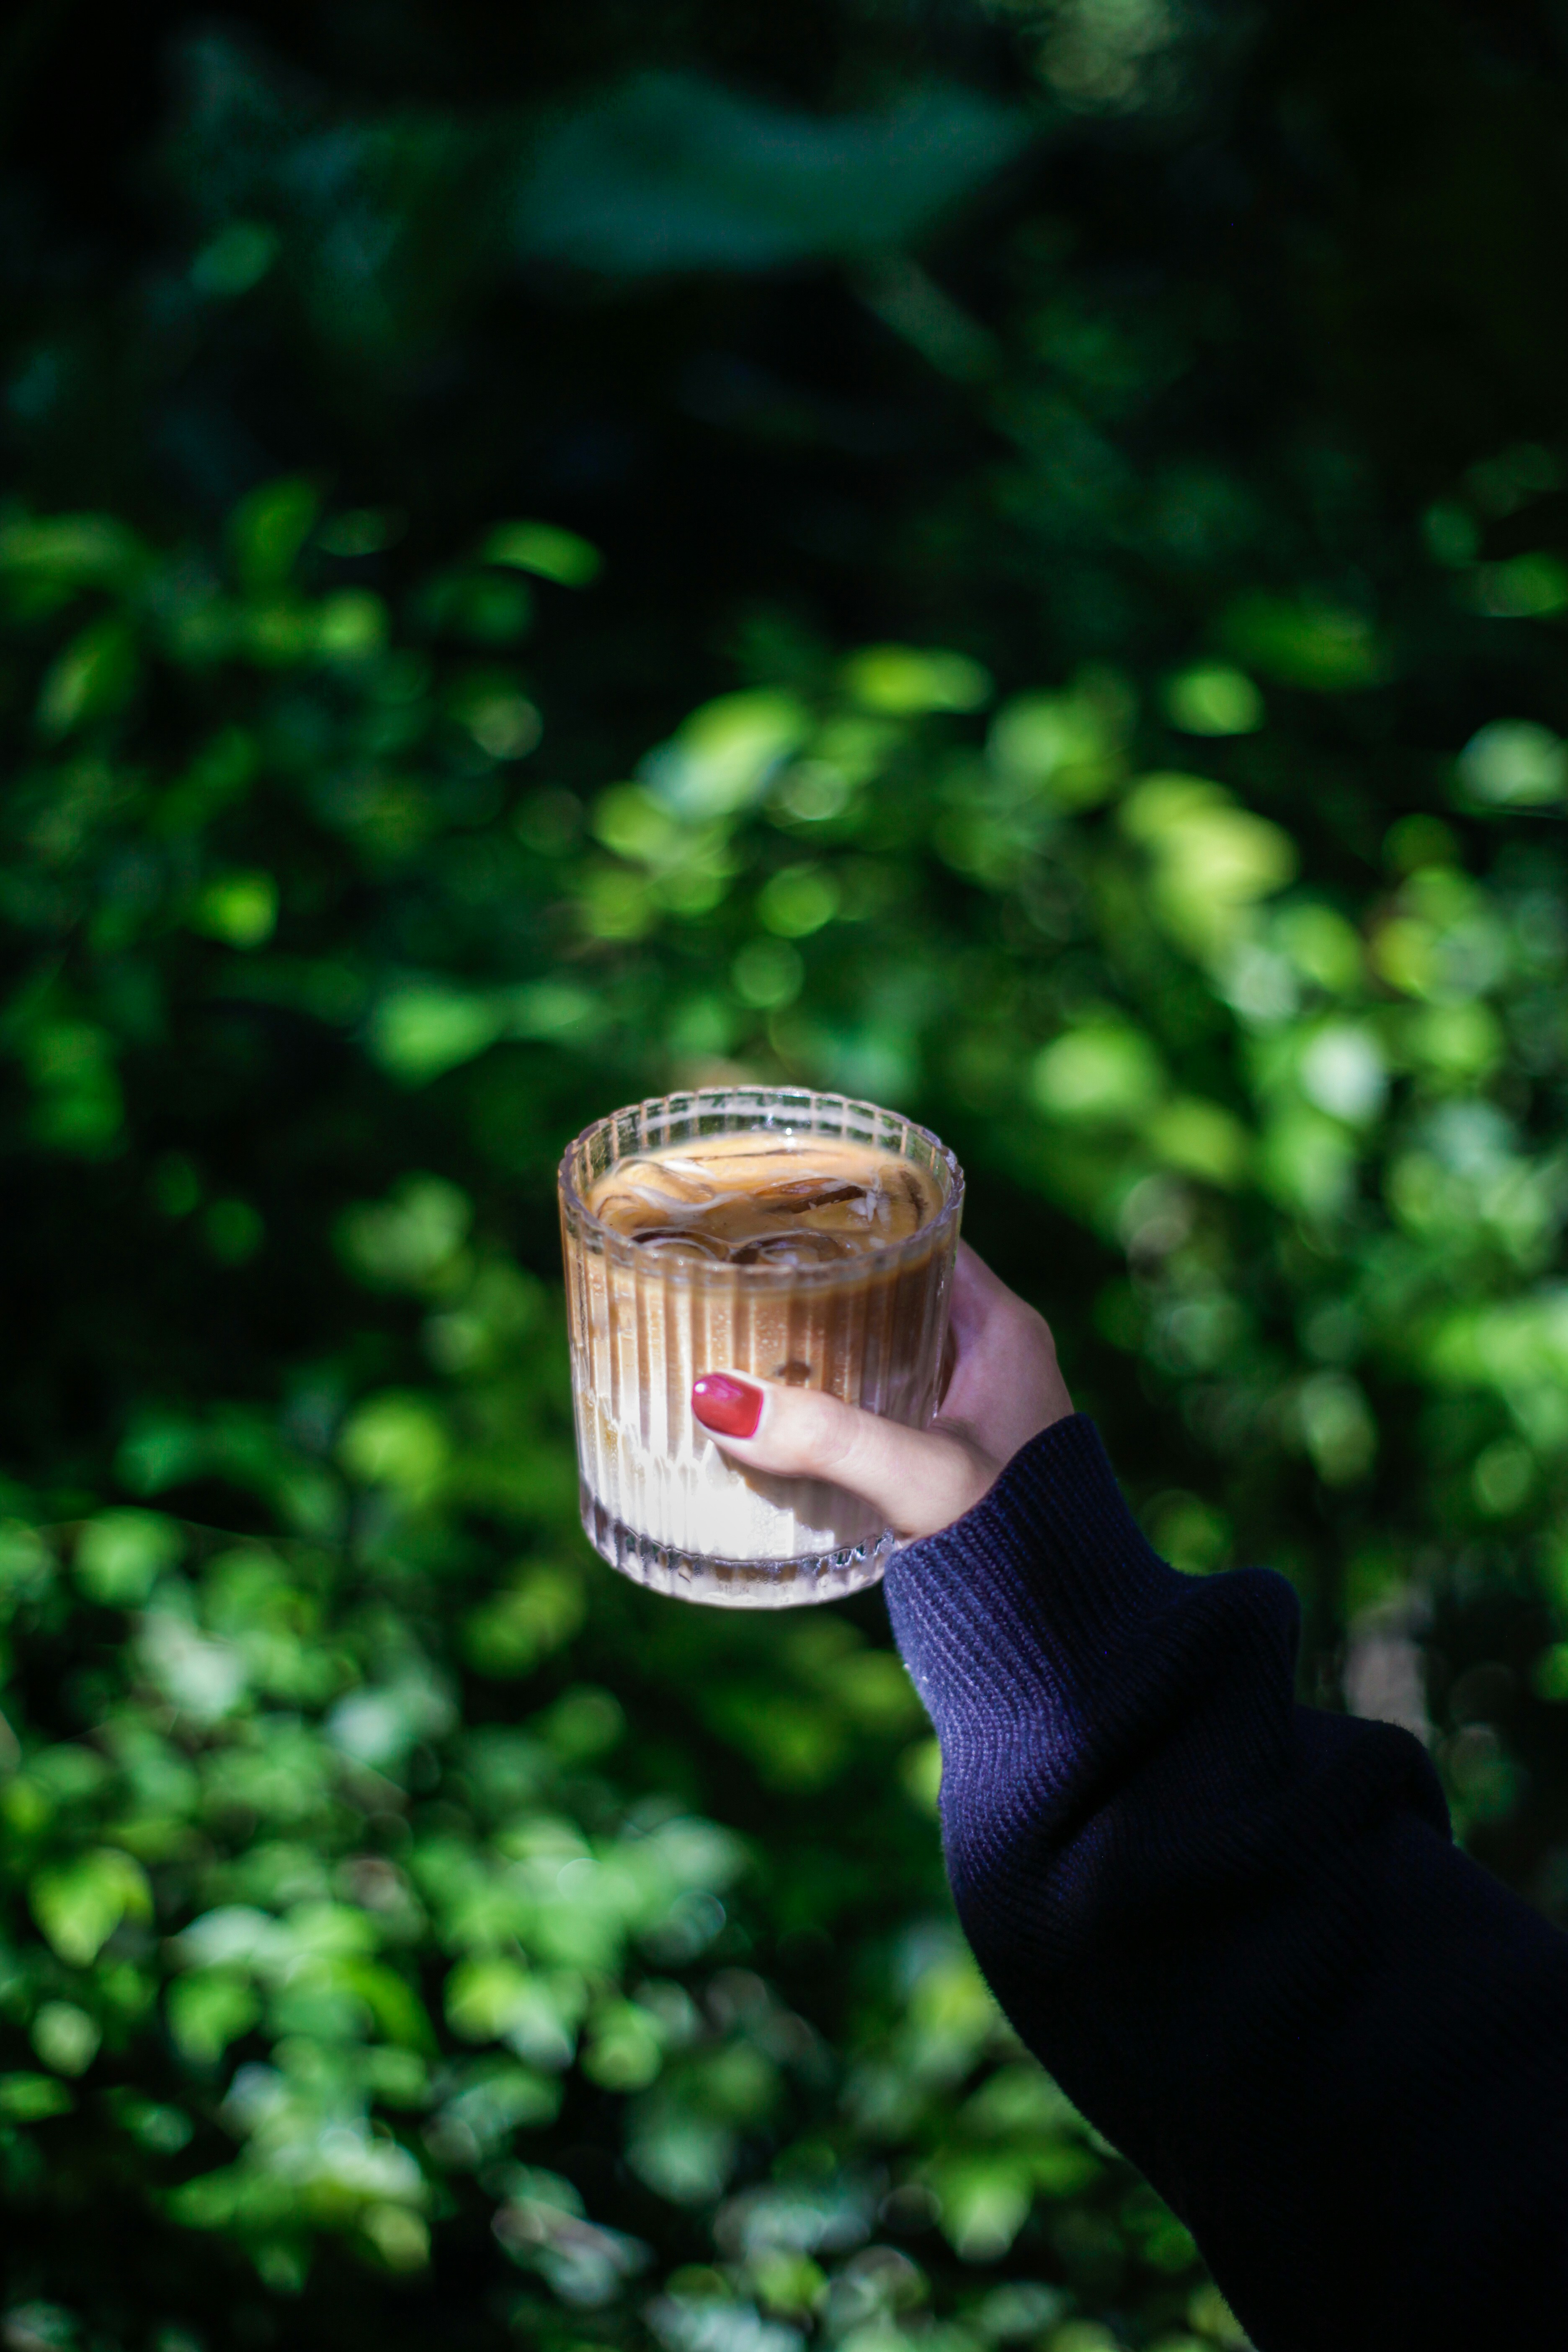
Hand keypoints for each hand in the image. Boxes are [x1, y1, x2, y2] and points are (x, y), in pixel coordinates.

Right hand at [690, 1242, 1072, 1540]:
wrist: (1067, 1643)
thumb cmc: (1020, 1542)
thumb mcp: (920, 1478)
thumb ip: (826, 1438)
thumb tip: (717, 1399)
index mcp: (1000, 1328)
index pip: (921, 1235)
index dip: (854, 1217)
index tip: (775, 1211)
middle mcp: (987, 1355)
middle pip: (890, 1289)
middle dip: (817, 1283)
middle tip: (732, 1270)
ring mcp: (964, 1408)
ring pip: (877, 1348)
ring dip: (816, 1346)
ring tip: (732, 1330)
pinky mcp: (941, 1457)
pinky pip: (873, 1402)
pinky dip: (826, 1399)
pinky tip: (770, 1410)